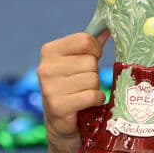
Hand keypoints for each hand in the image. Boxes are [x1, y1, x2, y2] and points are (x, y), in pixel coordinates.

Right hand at [37, 30, 108, 144]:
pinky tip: (86, 104)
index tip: (91, 59)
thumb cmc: (72, 89)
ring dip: (94, 89)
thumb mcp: (77, 63)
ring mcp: (50, 87)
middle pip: (91, 61)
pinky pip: (92, 95)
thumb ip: (90, 46)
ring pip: (93, 79)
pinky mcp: (58, 106)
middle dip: (94, 73)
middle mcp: (45, 67)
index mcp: (49, 51)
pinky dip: (96, 100)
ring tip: (83, 95)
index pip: (85, 39)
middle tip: (83, 84)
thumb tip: (108, 28)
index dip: (95, 50)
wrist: (60, 124)